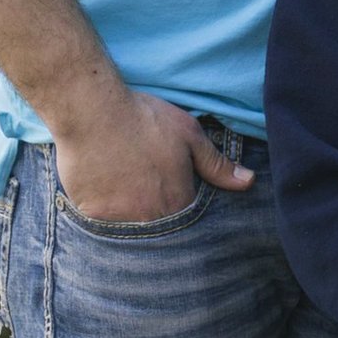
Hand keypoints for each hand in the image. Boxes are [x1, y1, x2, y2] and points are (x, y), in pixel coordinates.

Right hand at [53, 90, 253, 223]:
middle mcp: (149, 217)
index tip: (173, 192)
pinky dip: (104, 208)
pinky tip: (104, 186)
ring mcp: (117, 218)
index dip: (181, 205)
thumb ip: (217, 165)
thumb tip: (247, 182)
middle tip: (145, 185)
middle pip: (157, 225)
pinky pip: (100, 221)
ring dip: (130, 212)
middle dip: (156, 211)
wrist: (94, 112)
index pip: (186, 220)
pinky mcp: (90, 212)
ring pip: (129, 225)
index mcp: (177, 202)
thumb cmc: (146, 120)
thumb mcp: (190, 136)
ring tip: (125, 184)